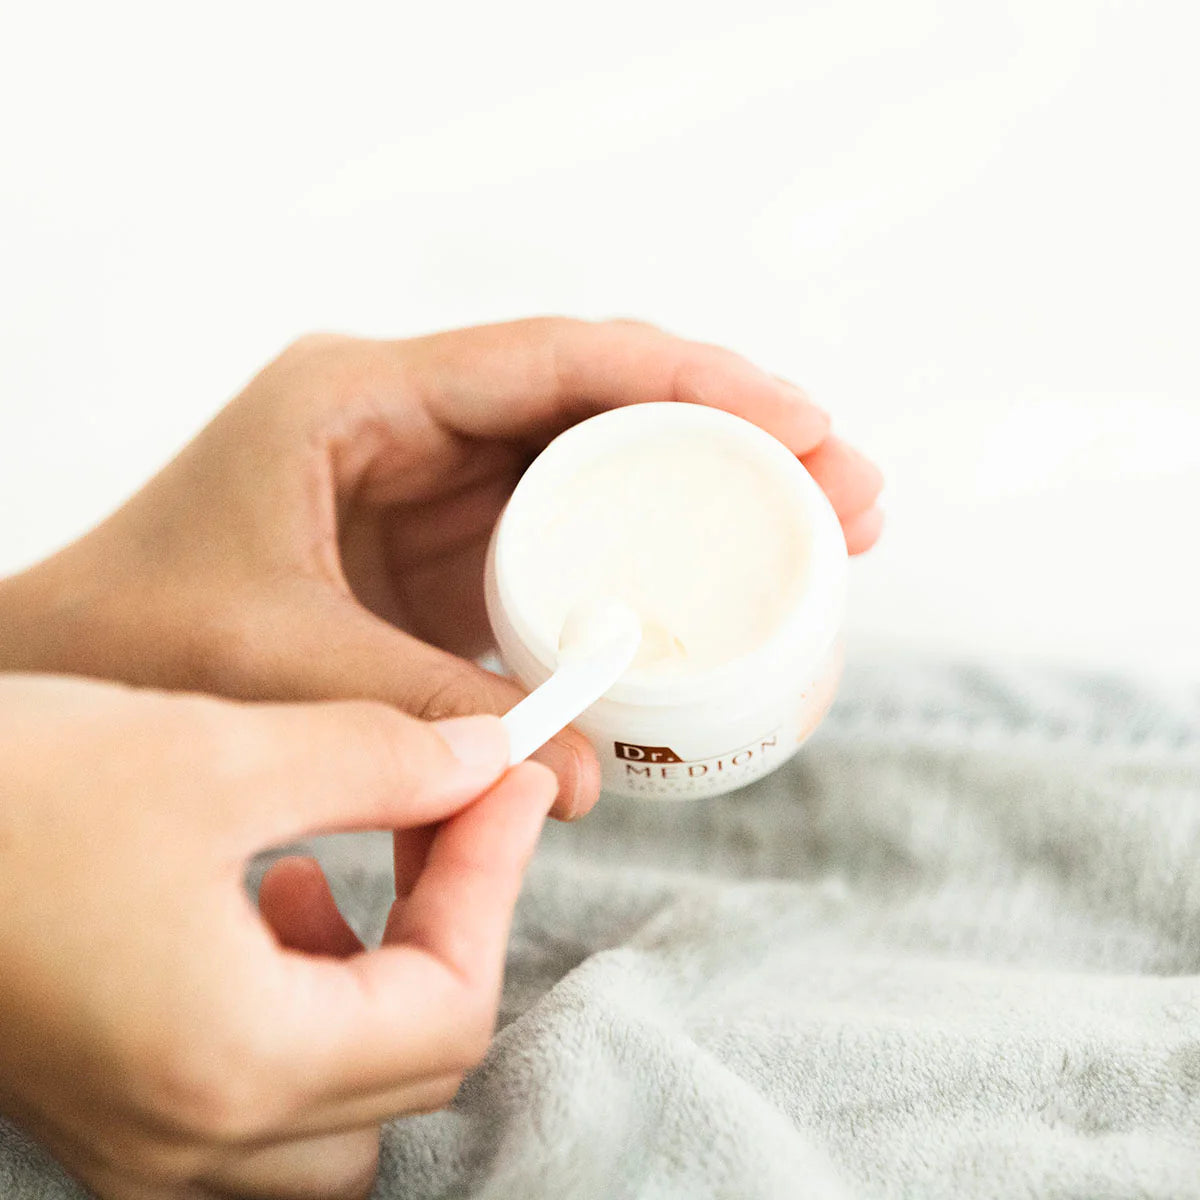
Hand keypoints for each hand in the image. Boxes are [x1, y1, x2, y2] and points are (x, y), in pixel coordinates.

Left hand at [0, 319, 883, 819]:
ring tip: (819, 546)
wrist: (79, 657)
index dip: (696, 384)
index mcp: (368, 393)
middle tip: (850, 501)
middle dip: (742, 442)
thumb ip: (431, 707)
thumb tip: (591, 774)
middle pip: (613, 405)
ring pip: (607, 468)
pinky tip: (714, 601)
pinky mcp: (454, 549)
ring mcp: (444, 484)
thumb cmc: (144, 630)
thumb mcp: (281, 655)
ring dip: (712, 500)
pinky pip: (575, 537)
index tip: (802, 425)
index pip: (563, 359)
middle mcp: (420, 420)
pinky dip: (651, 562)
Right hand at [0, 674, 552, 1198]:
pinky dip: (302, 1002)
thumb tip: (485, 764)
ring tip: (334, 866)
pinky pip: (259, 1094)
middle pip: (412, 1062)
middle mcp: (189, 1139)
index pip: (450, 1004)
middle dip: (454, 924)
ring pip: (344, 1103)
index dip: (494, 877)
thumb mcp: (213, 754)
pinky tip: (260, 896)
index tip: (506, 781)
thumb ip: (379, 762)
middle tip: (450, 815)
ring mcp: (141, 1139)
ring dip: (381, 981)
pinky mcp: (108, 1101)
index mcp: (231, 1066)